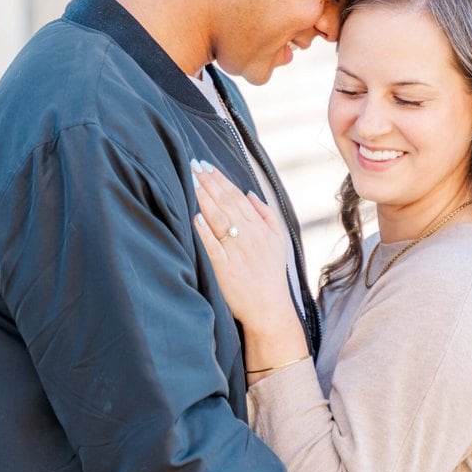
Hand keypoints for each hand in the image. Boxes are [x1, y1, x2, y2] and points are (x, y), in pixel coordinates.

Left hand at [190, 160, 298, 333]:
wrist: (269, 307)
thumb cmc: (271, 273)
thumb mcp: (278, 240)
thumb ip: (266, 214)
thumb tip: (249, 193)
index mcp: (259, 227)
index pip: (236, 197)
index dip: (221, 180)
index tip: (206, 165)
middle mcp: (248, 235)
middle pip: (225, 203)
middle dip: (209, 182)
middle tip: (193, 165)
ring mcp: (235, 251)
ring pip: (218, 219)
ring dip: (205, 199)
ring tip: (192, 181)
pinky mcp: (224, 268)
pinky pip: (213, 246)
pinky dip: (205, 231)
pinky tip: (195, 217)